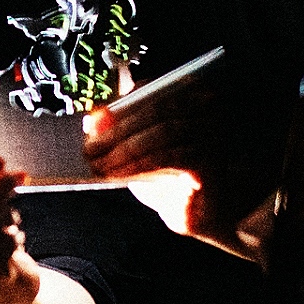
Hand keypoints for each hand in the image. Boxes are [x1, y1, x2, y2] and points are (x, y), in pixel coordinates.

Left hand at [81, 70, 271, 259]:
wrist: (197, 213)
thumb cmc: (166, 176)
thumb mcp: (139, 148)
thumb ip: (121, 130)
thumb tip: (92, 121)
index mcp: (191, 96)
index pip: (153, 90)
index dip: (120, 104)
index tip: (92, 121)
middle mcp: (209, 110)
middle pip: (156, 111)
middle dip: (117, 129)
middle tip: (88, 147)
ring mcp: (214, 135)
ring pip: (162, 132)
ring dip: (124, 148)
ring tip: (98, 164)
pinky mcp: (212, 163)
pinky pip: (169, 156)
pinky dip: (138, 164)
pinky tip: (116, 174)